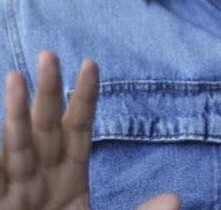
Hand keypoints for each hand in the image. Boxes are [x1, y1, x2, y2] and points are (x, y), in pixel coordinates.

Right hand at [0, 51, 180, 209]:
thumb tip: (176, 199)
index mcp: (69, 181)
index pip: (78, 130)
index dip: (85, 98)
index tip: (91, 63)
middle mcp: (40, 181)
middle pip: (46, 129)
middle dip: (48, 93)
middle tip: (50, 54)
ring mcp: (15, 195)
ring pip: (16, 148)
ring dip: (13, 115)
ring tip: (14, 77)